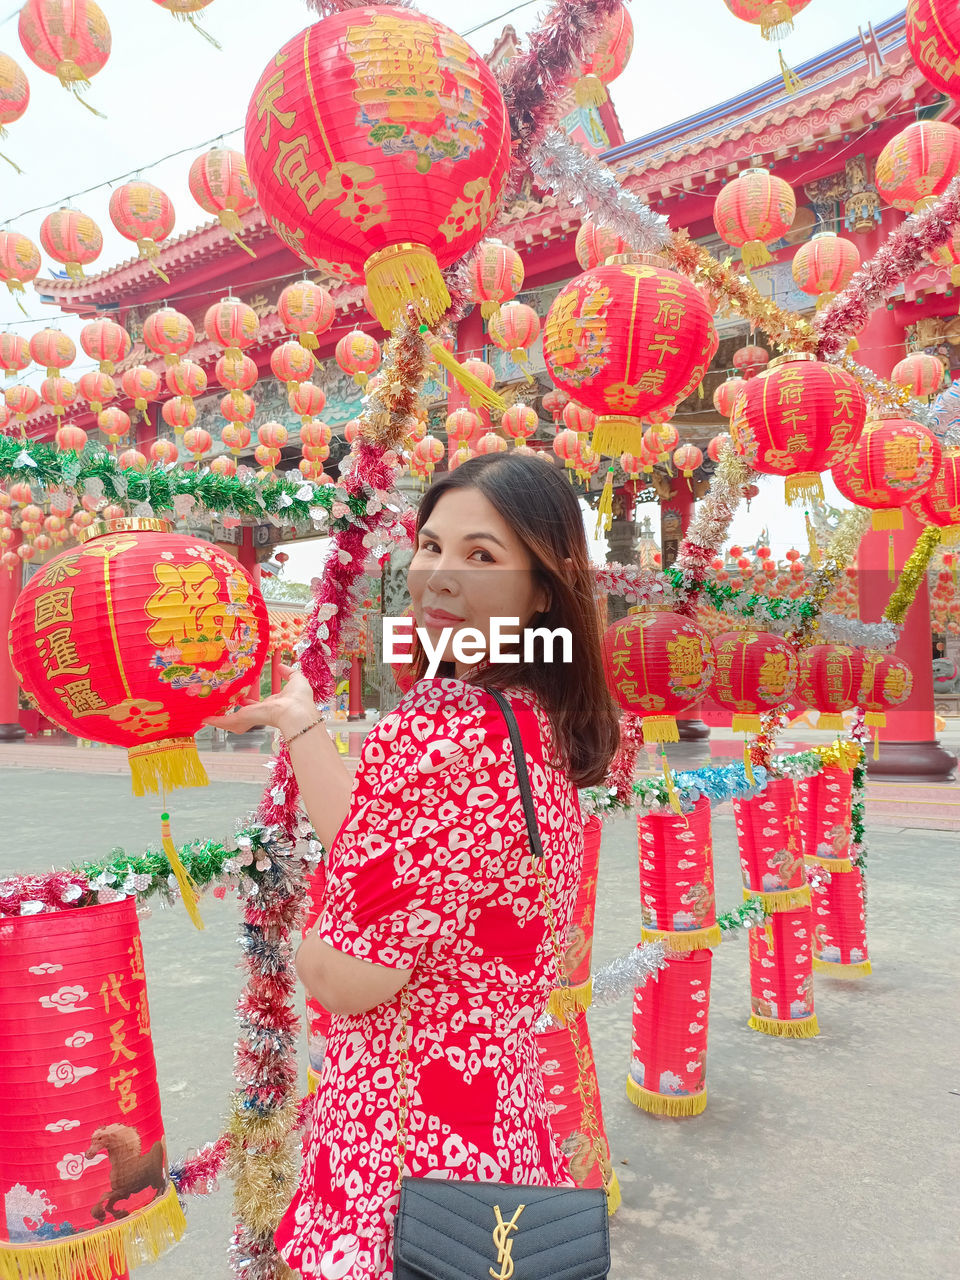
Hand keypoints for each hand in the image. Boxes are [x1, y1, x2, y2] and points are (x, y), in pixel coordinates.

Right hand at [203, 669, 318, 737]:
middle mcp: (260, 713)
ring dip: (219, 719)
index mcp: (273, 705)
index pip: (258, 704)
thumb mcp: (296, 680)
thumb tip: (280, 666)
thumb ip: (288, 672)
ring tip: (207, 714)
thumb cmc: (299, 698)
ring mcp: (251, 717)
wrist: (295, 712)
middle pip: (244, 714)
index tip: (243, 696)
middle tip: (221, 705)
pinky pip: (226, 721)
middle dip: (233, 711)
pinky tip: (204, 719)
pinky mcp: (243, 720)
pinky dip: (215, 721)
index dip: (250, 700)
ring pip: (232, 720)